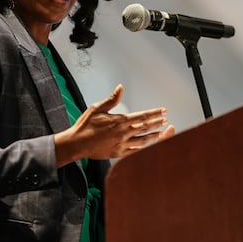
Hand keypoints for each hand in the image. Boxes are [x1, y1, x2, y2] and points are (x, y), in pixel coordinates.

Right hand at [54, 84, 175, 166]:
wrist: (76, 143)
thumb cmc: (85, 125)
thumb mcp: (97, 108)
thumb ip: (111, 99)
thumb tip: (120, 88)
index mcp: (119, 121)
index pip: (142, 116)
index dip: (154, 113)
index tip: (163, 111)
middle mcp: (123, 133)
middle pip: (145, 127)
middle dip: (157, 123)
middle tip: (165, 119)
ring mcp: (121, 144)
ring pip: (143, 140)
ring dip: (153, 135)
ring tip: (161, 132)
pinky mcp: (118, 153)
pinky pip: (135, 151)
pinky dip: (143, 147)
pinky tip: (148, 144)